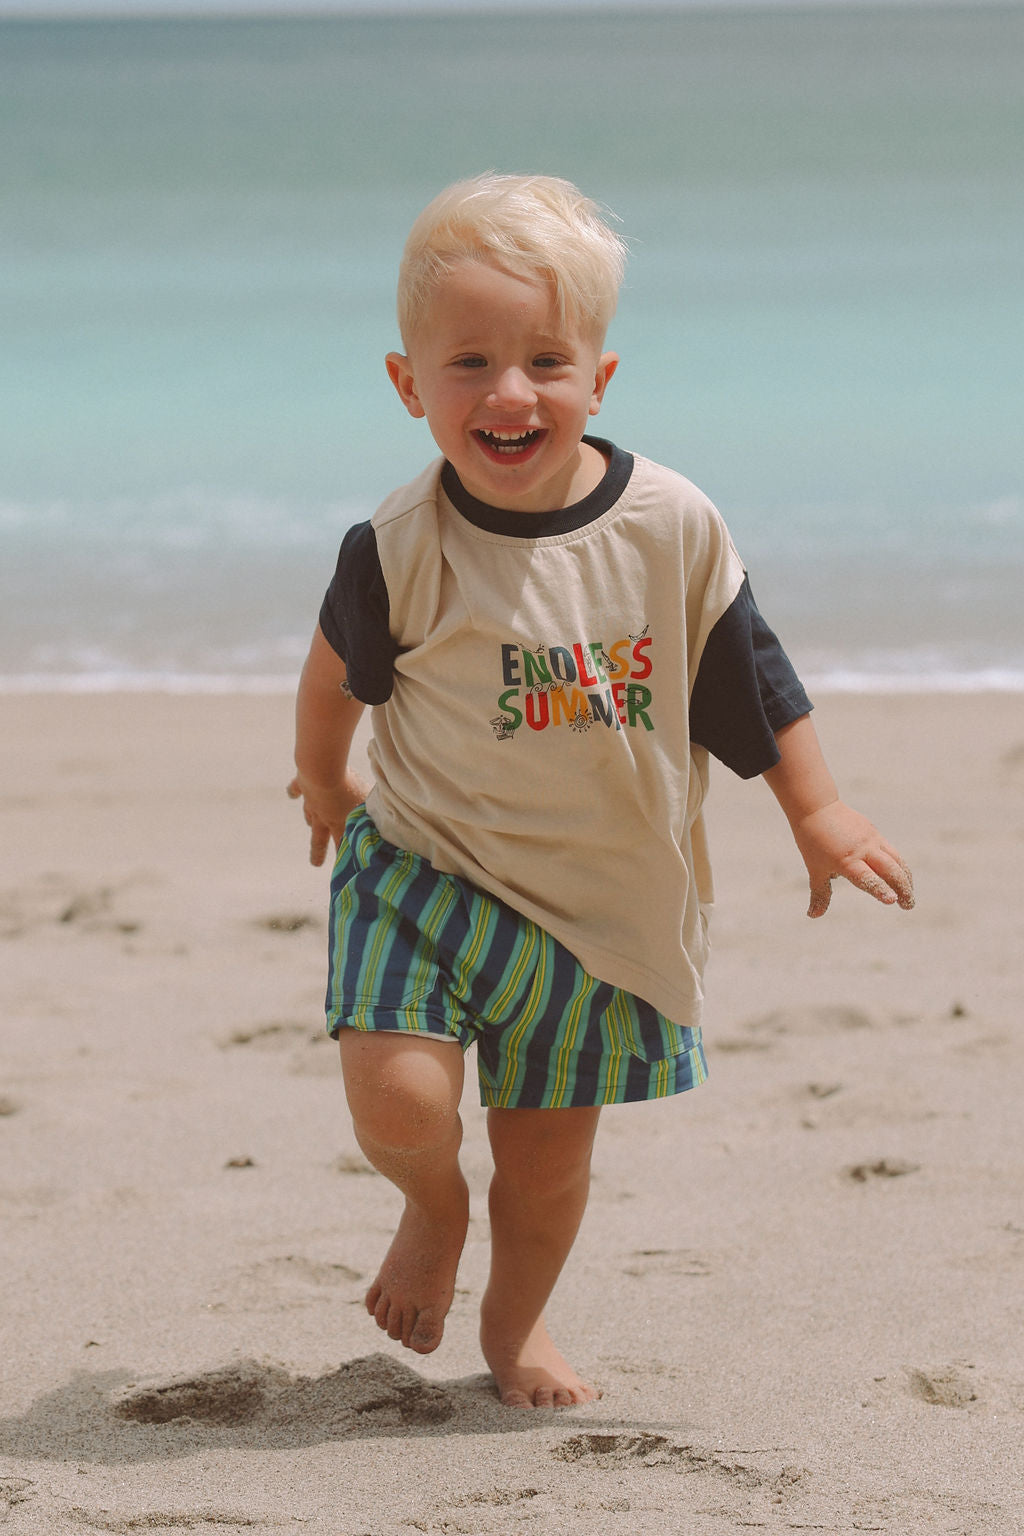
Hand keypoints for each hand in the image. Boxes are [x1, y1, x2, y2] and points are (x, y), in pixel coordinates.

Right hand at [286, 772, 369, 866]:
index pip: (342, 845)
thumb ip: (374, 814)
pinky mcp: (302, 785)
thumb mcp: (367, 804)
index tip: (344, 869)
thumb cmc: (350, 788)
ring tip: (310, 825)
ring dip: (310, 820)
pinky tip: (291, 794)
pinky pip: (296, 789)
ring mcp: (310, 802)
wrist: (323, 771)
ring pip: (309, 816)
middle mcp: (322, 816)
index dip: (344, 856)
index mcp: (339, 823)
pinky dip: (293, 792)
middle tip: (316, 864)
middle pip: (319, 839)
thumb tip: (385, 822)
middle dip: (318, 852)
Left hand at [790, 800, 914, 918]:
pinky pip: (891, 851)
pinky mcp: (874, 832)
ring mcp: (871, 839)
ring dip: (906, 878)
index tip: (893, 900)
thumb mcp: (815, 869)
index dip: (880, 890)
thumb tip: (812, 915)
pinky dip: (899, 865)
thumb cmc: (813, 841)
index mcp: (846, 860)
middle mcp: (863, 850)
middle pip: (890, 870)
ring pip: (896, 860)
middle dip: (902, 889)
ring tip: (909, 894)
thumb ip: (820, 894)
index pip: (867, 878)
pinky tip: (902, 876)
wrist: (816, 808)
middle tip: (908, 906)